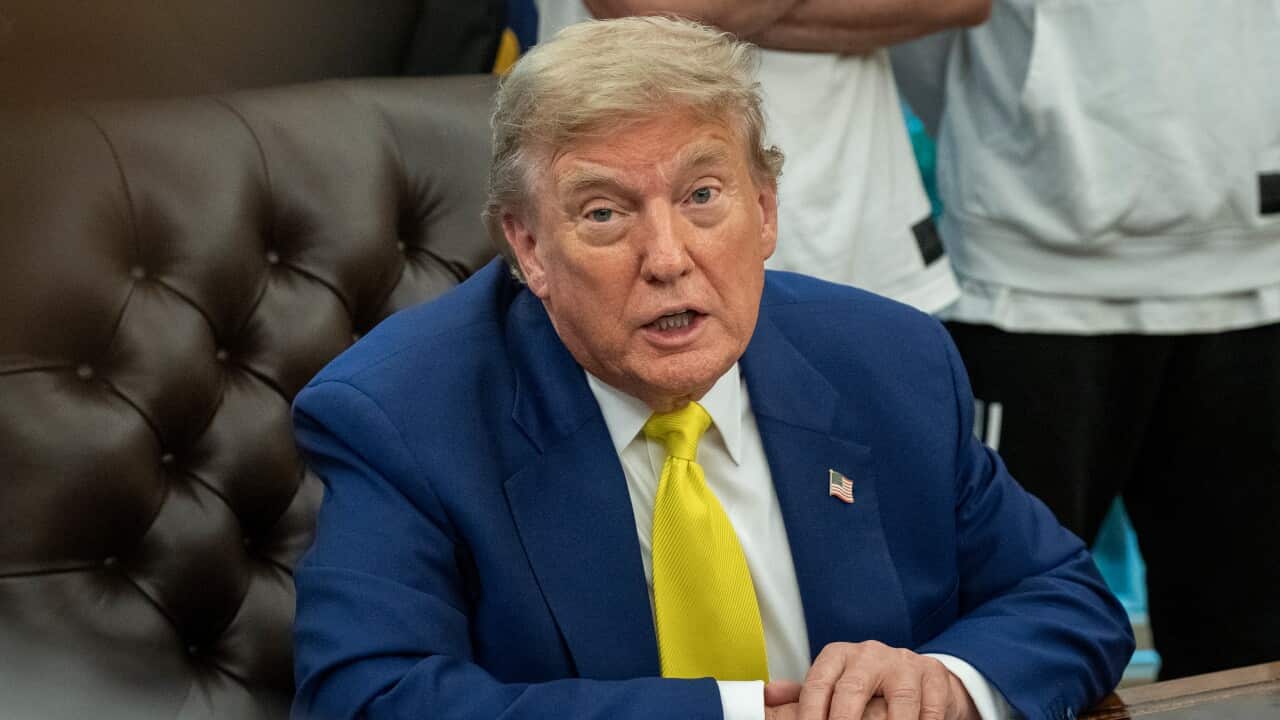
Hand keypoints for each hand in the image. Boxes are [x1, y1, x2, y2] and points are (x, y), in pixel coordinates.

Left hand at [790, 641, 978, 719]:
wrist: (920, 677)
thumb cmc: (870, 685)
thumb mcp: (835, 685)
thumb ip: (804, 696)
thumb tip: (767, 697)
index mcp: (839, 655)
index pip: (818, 683)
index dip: (810, 712)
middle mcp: (869, 654)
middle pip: (852, 691)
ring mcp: (904, 663)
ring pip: (898, 702)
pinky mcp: (934, 676)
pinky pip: (929, 709)